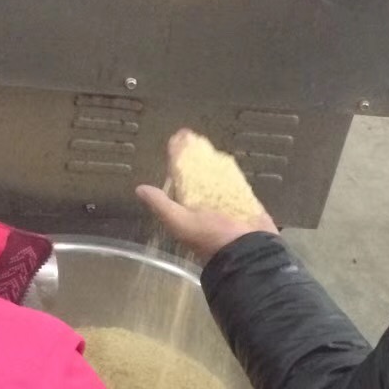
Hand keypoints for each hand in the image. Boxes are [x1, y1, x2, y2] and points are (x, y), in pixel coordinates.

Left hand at [136, 131, 278, 264]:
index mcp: (188, 209)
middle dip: (194, 156)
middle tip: (191, 136)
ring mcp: (226, 203)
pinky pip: (237, 184)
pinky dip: (233, 173)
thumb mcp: (180, 222)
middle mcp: (205, 205)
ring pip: (216, 177)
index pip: (178, 177)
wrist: (248, 252)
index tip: (175, 141)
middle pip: (197, 174)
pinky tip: (230, 159)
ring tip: (208, 142)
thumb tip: (140, 189)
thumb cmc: (212, 240)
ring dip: (212, 161)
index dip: (175, 159)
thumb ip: (162, 206)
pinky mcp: (245, 203)